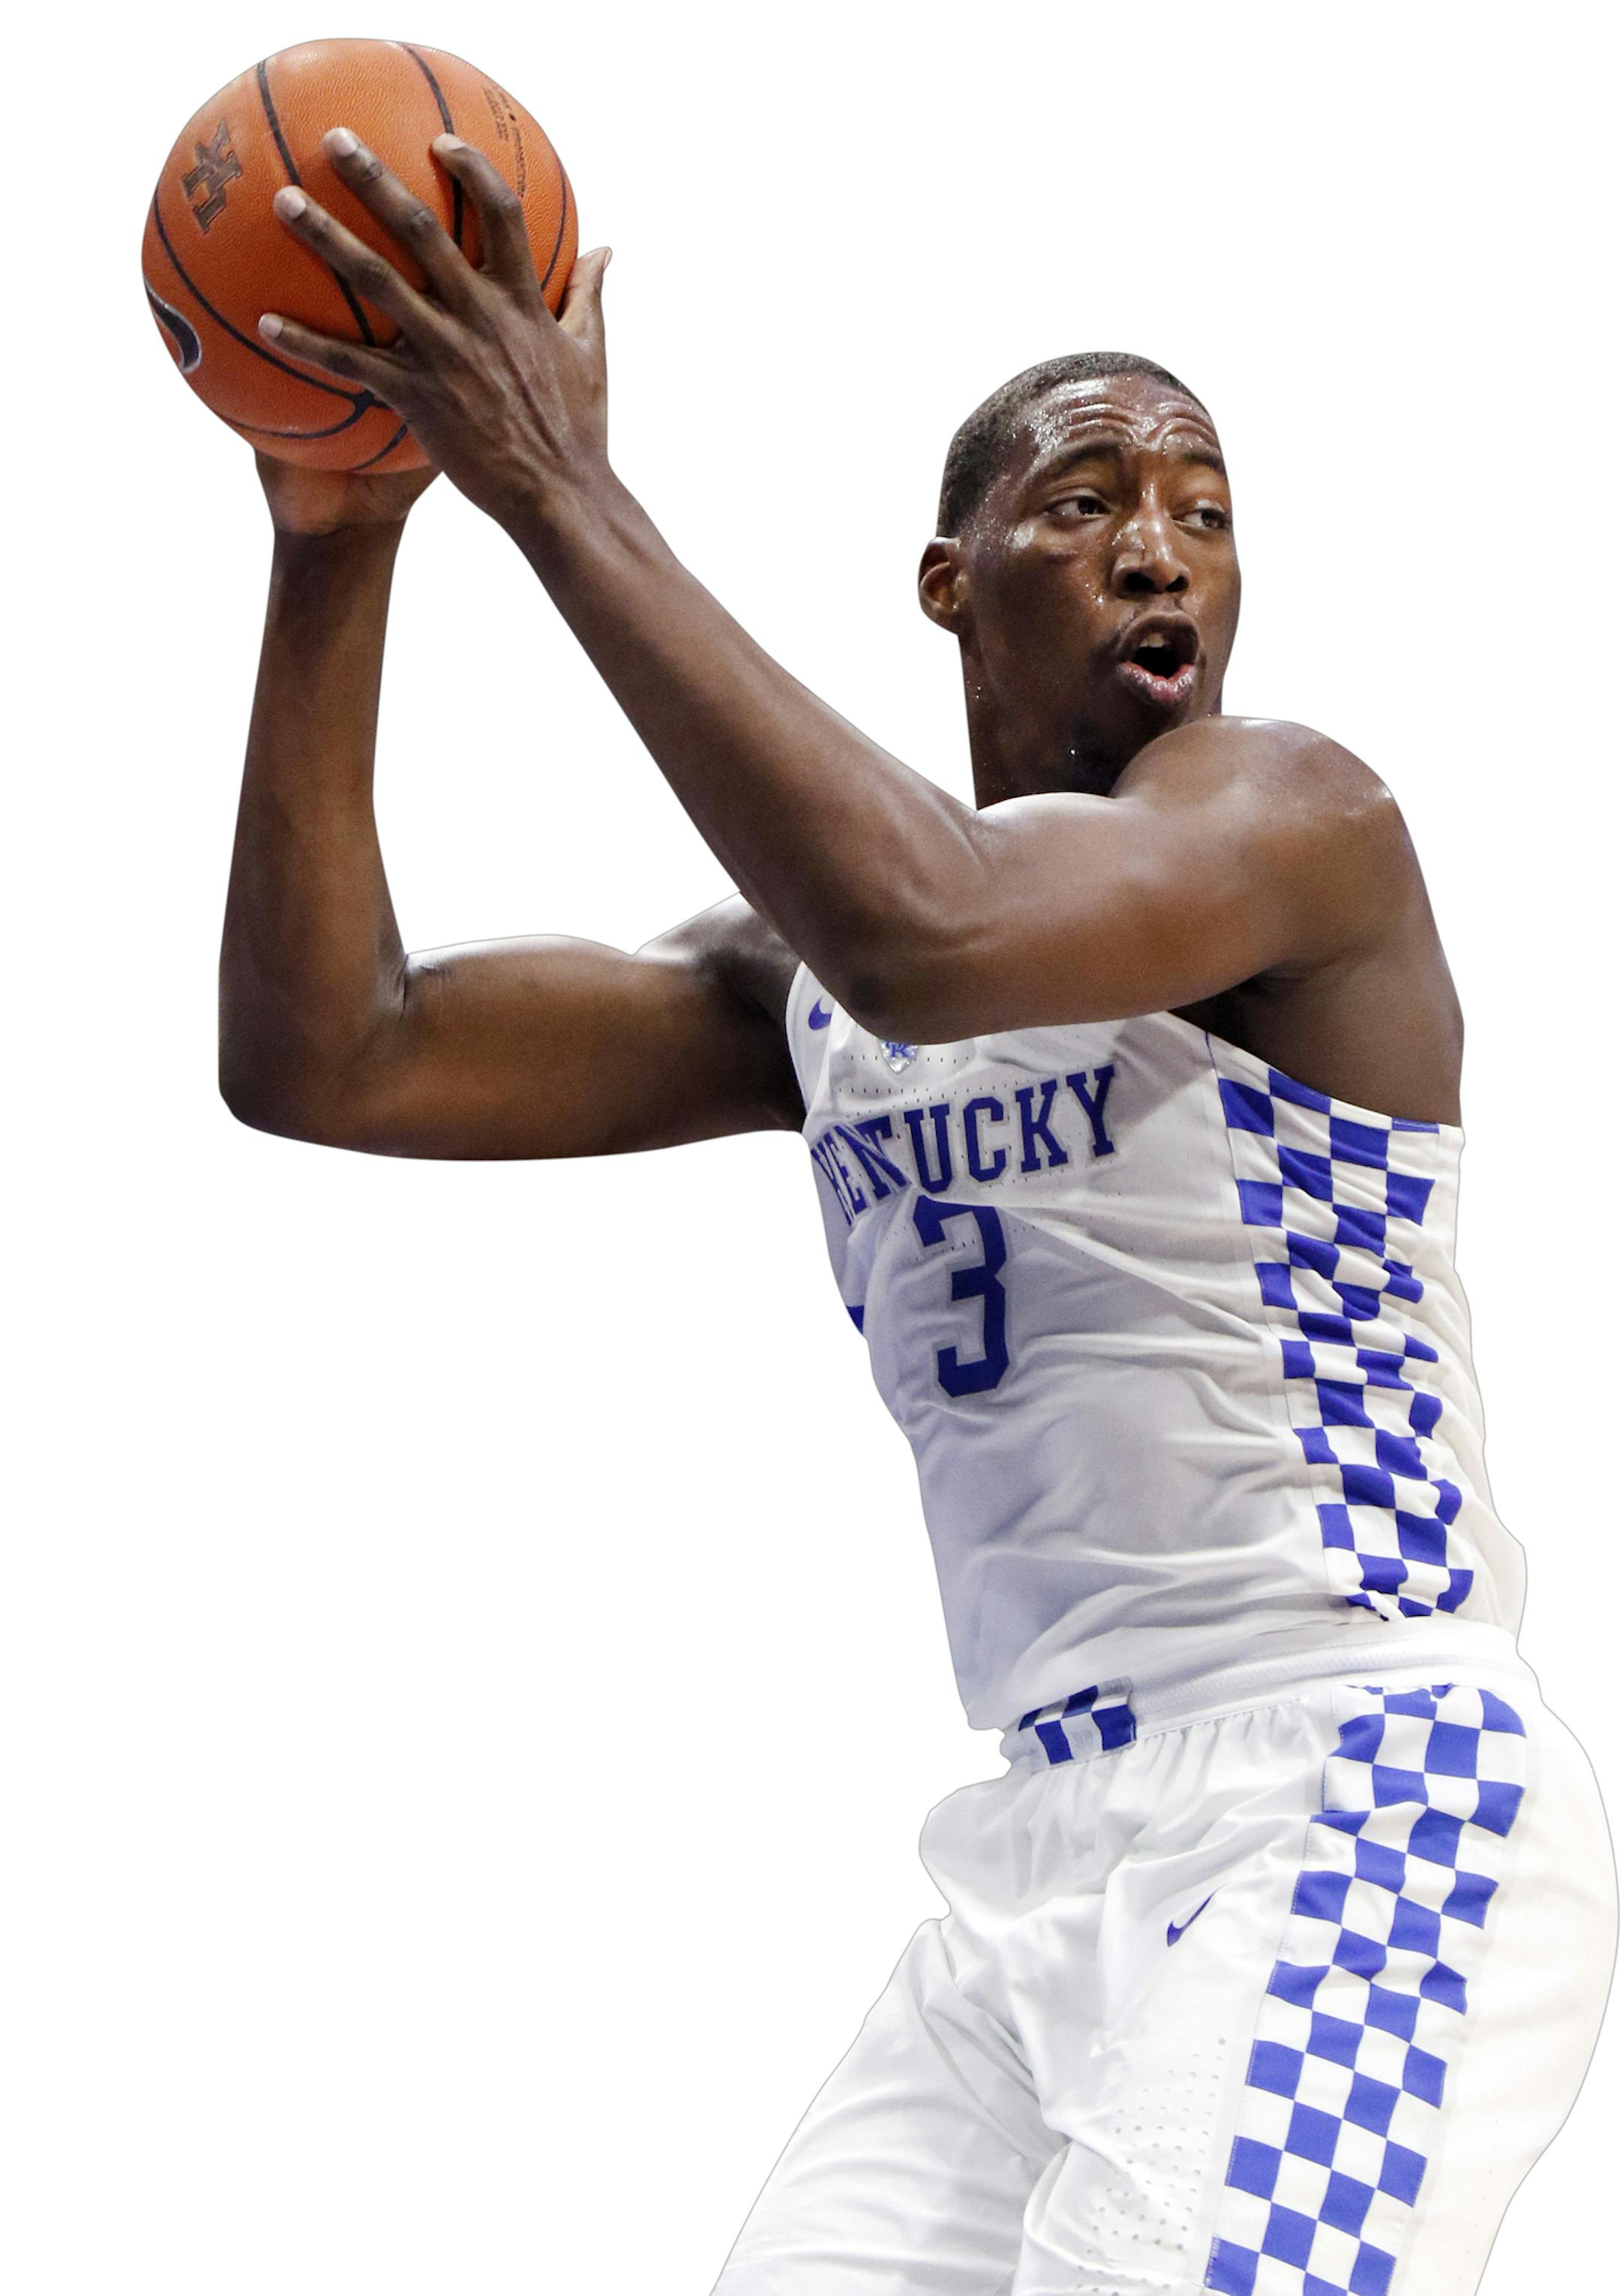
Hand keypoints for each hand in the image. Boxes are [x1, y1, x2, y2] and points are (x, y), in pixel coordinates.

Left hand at [259, 128, 611, 531]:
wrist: (559, 496)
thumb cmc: (579, 429)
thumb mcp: (593, 354)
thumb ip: (589, 294)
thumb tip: (605, 249)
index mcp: (522, 301)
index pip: (502, 213)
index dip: (472, 169)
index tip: (441, 139)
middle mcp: (479, 316)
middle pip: (422, 229)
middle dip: (376, 178)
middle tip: (335, 139)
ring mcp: (445, 354)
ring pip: (376, 281)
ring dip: (326, 236)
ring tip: (283, 201)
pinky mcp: (419, 398)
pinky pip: (352, 364)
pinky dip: (307, 343)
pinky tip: (265, 324)